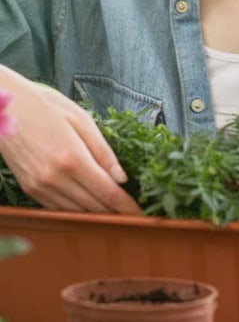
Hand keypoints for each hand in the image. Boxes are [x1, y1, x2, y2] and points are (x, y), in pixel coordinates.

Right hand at [0, 67, 140, 213]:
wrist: (4, 108)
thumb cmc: (46, 107)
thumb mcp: (83, 121)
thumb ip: (104, 153)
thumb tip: (122, 179)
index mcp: (72, 158)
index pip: (107, 192)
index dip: (127, 206)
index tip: (141, 214)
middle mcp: (54, 177)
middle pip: (94, 206)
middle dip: (116, 212)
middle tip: (133, 214)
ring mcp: (39, 186)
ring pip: (76, 211)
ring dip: (97, 213)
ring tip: (115, 211)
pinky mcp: (29, 188)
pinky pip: (59, 207)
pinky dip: (77, 209)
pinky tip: (89, 204)